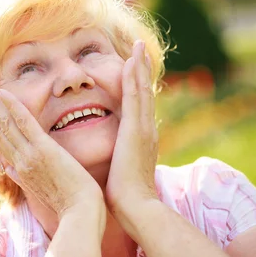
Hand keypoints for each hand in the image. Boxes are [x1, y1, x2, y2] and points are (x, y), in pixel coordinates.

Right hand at [0, 84, 104, 219]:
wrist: (80, 214)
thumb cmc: (70, 207)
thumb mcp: (43, 193)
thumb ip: (26, 179)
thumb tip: (10, 171)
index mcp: (22, 174)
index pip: (2, 146)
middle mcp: (20, 164)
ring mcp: (30, 157)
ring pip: (6, 126)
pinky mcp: (44, 150)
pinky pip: (24, 124)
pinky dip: (12, 107)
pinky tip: (4, 93)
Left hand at [105, 40, 158, 228]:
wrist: (137, 208)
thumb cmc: (125, 199)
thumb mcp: (121, 176)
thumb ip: (117, 166)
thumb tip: (109, 166)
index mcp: (140, 142)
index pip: (139, 110)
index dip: (137, 90)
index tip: (134, 73)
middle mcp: (146, 131)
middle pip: (144, 95)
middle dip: (141, 72)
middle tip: (140, 51)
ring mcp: (143, 129)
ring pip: (141, 91)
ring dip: (139, 68)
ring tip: (138, 48)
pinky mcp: (136, 130)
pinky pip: (135, 97)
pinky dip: (135, 77)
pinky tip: (131, 60)